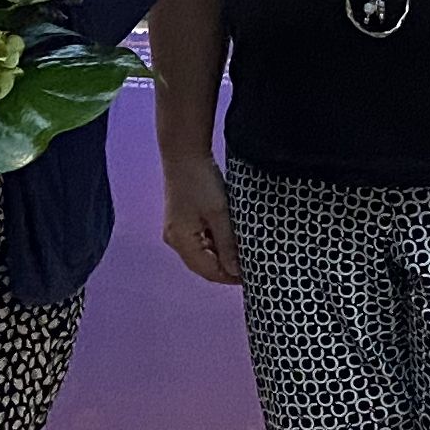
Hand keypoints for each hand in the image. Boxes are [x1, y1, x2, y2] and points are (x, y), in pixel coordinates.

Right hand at [161, 150, 242, 285]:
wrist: (184, 153)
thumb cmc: (200, 181)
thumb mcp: (220, 214)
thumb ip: (228, 244)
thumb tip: (235, 270)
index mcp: (182, 241)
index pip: (209, 272)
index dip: (231, 277)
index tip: (253, 274)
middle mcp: (175, 240)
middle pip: (204, 265)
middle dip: (226, 267)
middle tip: (251, 263)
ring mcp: (177, 230)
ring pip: (202, 253)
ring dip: (221, 254)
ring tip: (243, 249)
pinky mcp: (181, 221)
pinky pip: (199, 240)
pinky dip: (214, 242)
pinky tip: (229, 235)